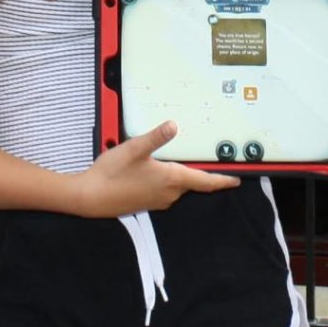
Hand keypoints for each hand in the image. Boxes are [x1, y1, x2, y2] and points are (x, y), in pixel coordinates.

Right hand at [79, 121, 238, 214]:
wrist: (90, 197)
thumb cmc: (113, 173)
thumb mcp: (134, 149)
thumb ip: (156, 137)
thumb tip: (174, 125)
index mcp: (171, 180)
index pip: (204, 182)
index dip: (222, 181)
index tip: (237, 180)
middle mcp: (168, 193)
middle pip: (192, 183)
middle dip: (202, 174)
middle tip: (211, 161)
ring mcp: (157, 200)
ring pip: (178, 187)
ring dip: (182, 176)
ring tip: (183, 162)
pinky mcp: (146, 202)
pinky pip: (165, 190)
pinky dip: (168, 180)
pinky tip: (157, 170)